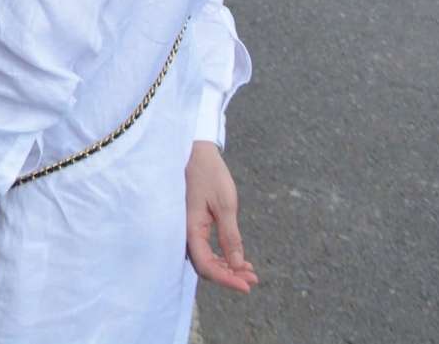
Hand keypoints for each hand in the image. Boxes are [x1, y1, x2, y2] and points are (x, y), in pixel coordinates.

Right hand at [185, 140, 257, 292]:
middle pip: (205, 266)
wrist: (195, 153)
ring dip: (226, 268)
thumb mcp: (225, 204)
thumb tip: (238, 263)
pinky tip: (237, 258)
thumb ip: (230, 236)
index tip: (248, 286)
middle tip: (254, 278)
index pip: (207, 266)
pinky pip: (204, 249)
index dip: (227, 279)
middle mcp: (184, 233)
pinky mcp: (192, 225)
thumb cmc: (209, 174)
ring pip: (205, 259)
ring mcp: (187, 229)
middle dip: (230, 276)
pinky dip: (221, 257)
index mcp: (190, 229)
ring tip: (250, 270)